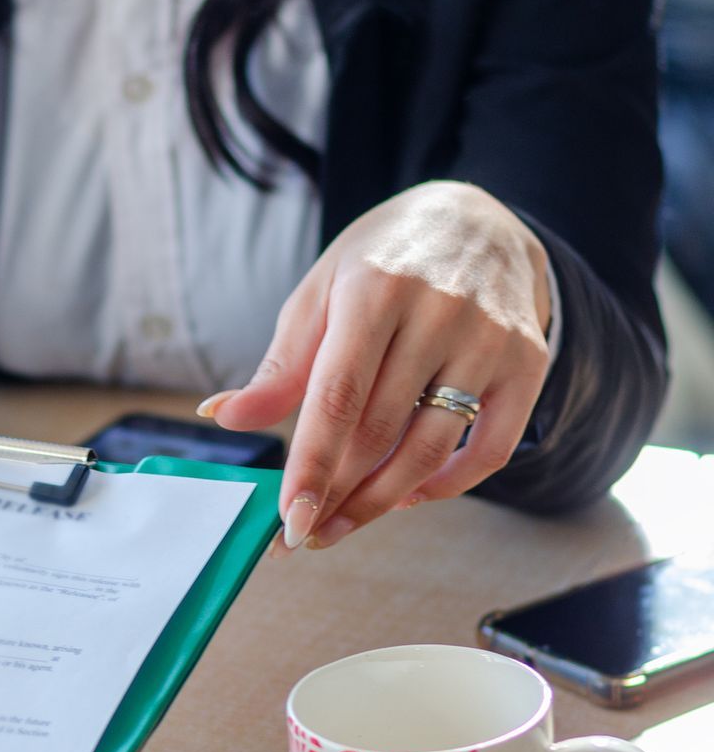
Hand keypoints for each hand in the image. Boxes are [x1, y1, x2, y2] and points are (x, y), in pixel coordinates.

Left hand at [202, 181, 551, 550]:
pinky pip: (492, 448)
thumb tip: (223, 415)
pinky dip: (448, 485)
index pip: (338, 397)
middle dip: (337, 492)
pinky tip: (407, 496)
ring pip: (431, 447)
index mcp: (375, 290)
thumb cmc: (383, 262)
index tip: (288, 519)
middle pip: (380, 431)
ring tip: (342, 523)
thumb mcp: (321, 294)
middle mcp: (439, 312)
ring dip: (382, 500)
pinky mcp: (528, 362)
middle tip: (303, 532)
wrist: (480, 220)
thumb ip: (281, 364)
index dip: (312, 465)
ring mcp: (490, 339)